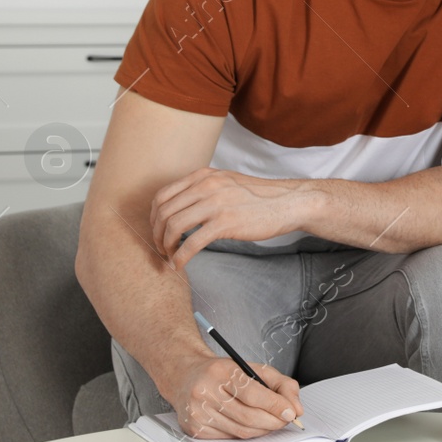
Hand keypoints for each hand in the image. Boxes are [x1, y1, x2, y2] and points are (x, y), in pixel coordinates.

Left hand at [150, 168, 317, 268]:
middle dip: (156, 235)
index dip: (153, 218)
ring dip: (166, 247)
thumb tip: (181, 207)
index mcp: (204, 176)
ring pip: (173, 227)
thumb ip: (204, 189)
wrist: (288, 202)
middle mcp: (206, 186)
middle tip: (161, 249)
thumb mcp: (227, 183)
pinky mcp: (225, 223)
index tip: (157, 232)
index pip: (162, 195)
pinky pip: (191, 243)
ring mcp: (216, 203)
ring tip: (169, 257)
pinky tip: (180, 264)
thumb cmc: (259, 197)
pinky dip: (180, 257)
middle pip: (164, 212)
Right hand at [166, 356, 302, 438]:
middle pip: (248, 416)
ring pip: (240, 431)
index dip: (276, 405)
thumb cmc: (222, 372)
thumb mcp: (252, 368)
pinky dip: (246, 433)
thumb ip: (280, 383)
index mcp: (221, 372)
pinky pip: (229, 437)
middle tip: (286, 419)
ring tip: (272, 422)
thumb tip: (295, 407)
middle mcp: (206, 392)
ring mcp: (198, 413)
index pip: (253, 393)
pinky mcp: (194, 429)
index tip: (291, 411)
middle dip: (273, 421)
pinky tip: (251, 425)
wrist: (186, 376)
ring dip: (263, 429)